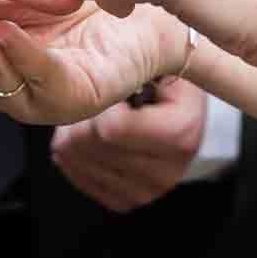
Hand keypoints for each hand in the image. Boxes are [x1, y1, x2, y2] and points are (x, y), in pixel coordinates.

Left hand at [51, 78, 207, 213]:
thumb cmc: (164, 76)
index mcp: (182, 132)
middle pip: (91, 146)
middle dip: (82, 117)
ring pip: (80, 162)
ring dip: (74, 135)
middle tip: (96, 101)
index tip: (112, 88)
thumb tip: (97, 79)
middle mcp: (170, 170)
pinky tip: (89, 140)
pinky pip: (81, 180)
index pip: (111, 128)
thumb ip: (131, 64)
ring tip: (95, 118)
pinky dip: (75, 157)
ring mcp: (149, 191)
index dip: (100, 101)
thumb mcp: (158, 56)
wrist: (178, 104)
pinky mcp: (128, 200)